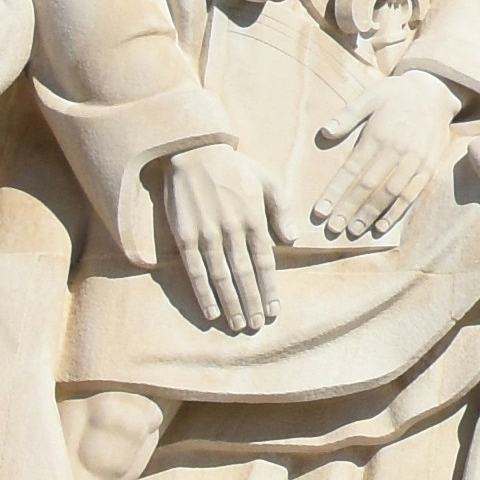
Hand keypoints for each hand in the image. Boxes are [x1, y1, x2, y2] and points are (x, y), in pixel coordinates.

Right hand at [154, 144, 281, 336]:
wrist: (194, 153)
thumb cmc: (235, 168)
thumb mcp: (268, 182)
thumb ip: (281, 211)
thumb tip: (294, 240)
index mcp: (254, 219)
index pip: (265, 262)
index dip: (269, 288)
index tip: (274, 310)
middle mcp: (232, 231)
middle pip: (244, 275)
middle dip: (252, 302)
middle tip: (256, 326)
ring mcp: (207, 235)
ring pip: (221, 277)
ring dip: (230, 303)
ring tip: (238, 324)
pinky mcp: (185, 237)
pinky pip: (195, 270)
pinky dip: (203, 293)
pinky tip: (210, 311)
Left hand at [303, 74, 451, 246]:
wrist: (436, 90)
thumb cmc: (396, 94)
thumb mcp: (369, 96)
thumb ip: (347, 115)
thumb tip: (324, 132)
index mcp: (378, 135)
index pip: (351, 170)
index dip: (334, 192)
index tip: (319, 211)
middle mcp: (397, 151)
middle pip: (369, 187)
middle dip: (349, 209)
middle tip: (333, 228)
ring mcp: (415, 161)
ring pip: (389, 194)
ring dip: (370, 214)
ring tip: (353, 231)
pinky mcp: (428, 167)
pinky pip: (411, 194)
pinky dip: (397, 212)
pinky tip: (382, 226)